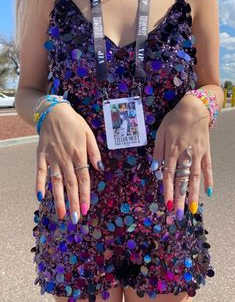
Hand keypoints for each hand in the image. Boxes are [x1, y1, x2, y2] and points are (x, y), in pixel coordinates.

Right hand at [35, 102, 103, 222]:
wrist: (54, 111)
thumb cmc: (74, 123)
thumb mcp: (89, 134)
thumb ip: (94, 151)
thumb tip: (100, 168)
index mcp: (79, 154)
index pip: (84, 179)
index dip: (85, 195)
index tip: (86, 209)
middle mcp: (66, 158)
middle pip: (71, 184)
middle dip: (73, 202)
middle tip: (75, 219)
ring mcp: (53, 157)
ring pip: (56, 181)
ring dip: (58, 198)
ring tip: (61, 214)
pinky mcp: (41, 155)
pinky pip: (40, 171)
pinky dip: (39, 183)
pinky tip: (40, 196)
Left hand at [152, 94, 212, 218]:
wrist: (194, 108)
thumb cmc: (174, 119)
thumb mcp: (161, 132)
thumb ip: (158, 151)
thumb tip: (156, 169)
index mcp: (172, 151)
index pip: (168, 176)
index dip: (167, 191)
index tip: (167, 205)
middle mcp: (185, 156)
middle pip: (182, 181)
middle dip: (180, 199)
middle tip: (179, 215)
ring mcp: (198, 155)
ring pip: (195, 178)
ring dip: (194, 195)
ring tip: (194, 209)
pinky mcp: (206, 152)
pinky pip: (208, 168)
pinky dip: (209, 180)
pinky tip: (209, 193)